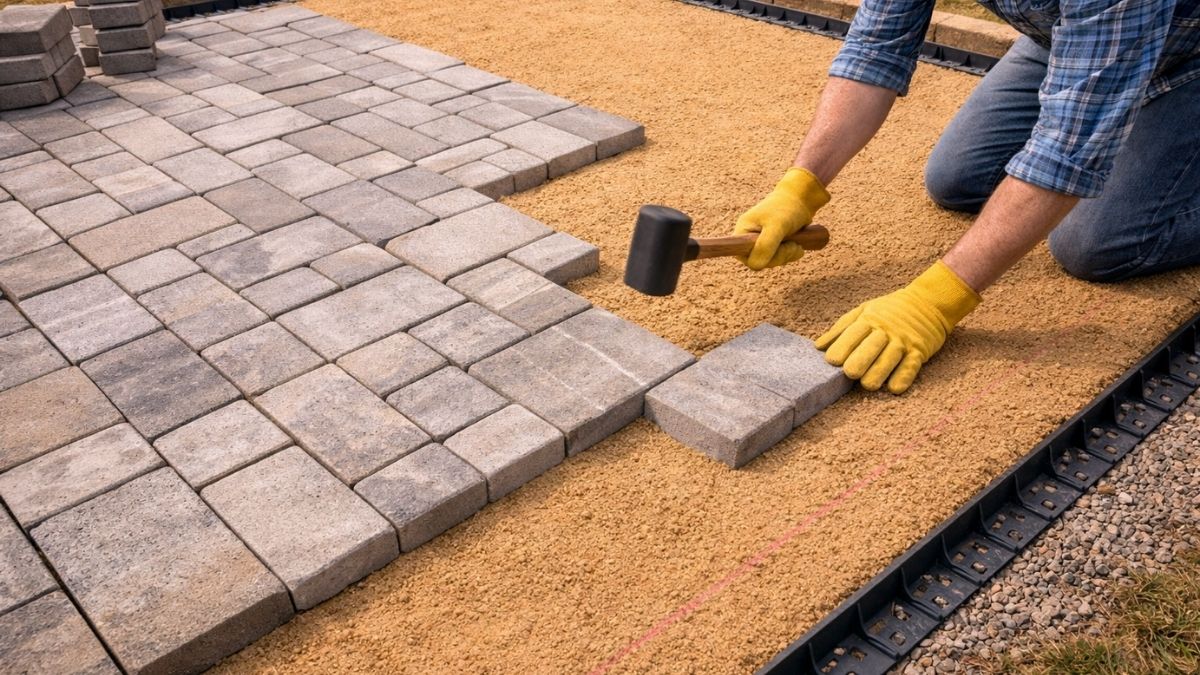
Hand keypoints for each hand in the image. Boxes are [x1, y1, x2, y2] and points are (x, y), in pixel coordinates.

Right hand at [734, 167, 829, 269]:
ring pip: (771, 262)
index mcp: (742, 232)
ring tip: (796, 243)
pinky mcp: (772, 246)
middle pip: (759, 262)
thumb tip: (755, 266)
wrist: (801, 199)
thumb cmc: (786, 208)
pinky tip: (797, 245)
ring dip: (787, 255)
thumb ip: (765, 246)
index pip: (744, 257)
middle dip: (778, 256)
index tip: (774, 247)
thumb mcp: (776, 226)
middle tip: (791, 245)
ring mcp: (760, 243)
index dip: (759, 258)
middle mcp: (748, 240)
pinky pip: (779, 259)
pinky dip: (790, 255)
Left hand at [815, 261, 979, 393]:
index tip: (831, 361)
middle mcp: (886, 331)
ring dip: (879, 372)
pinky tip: (894, 388)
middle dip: (860, 360)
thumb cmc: (888, 310)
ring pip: (891, 358)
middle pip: (872, 346)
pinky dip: (904, 377)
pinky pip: (912, 365)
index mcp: (869, 320)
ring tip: (868, 385)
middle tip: (850, 373)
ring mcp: (904, 341)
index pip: (854, 333)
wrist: (928, 302)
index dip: (842, 346)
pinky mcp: (920, 351)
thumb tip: (818, 347)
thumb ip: (841, 329)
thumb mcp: (863, 311)